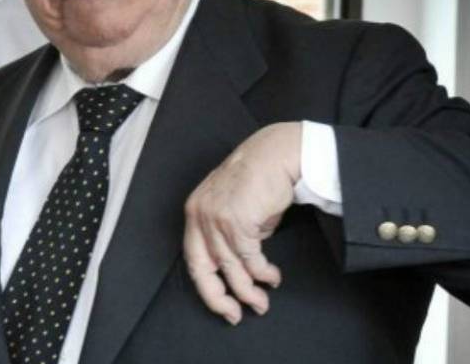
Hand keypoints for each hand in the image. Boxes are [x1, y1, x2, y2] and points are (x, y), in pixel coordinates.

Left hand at [183, 122, 301, 324]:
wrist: (276, 154)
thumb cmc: (259, 179)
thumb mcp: (235, 209)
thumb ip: (230, 236)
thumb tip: (241, 266)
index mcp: (194, 212)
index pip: (194, 259)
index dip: (207, 288)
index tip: (223, 306)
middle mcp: (199, 216)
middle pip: (203, 270)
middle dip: (219, 298)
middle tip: (236, 315)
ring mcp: (216, 218)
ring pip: (231, 268)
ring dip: (249, 290)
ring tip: (263, 302)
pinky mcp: (237, 221)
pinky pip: (250, 258)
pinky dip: (262, 273)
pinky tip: (272, 277)